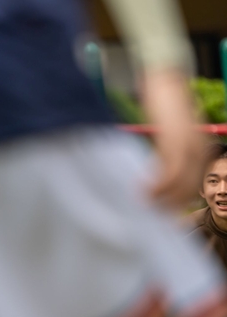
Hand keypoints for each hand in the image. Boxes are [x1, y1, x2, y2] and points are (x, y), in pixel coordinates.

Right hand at [142, 69, 207, 207]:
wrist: (163, 77)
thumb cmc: (162, 103)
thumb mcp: (168, 130)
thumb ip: (166, 150)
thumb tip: (155, 170)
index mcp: (200, 148)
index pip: (194, 184)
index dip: (179, 202)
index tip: (162, 212)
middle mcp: (199, 148)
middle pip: (190, 188)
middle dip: (171, 205)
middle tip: (150, 212)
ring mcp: (188, 144)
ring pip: (182, 184)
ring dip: (162, 198)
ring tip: (144, 203)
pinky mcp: (175, 139)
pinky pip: (170, 171)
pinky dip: (157, 185)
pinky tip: (143, 189)